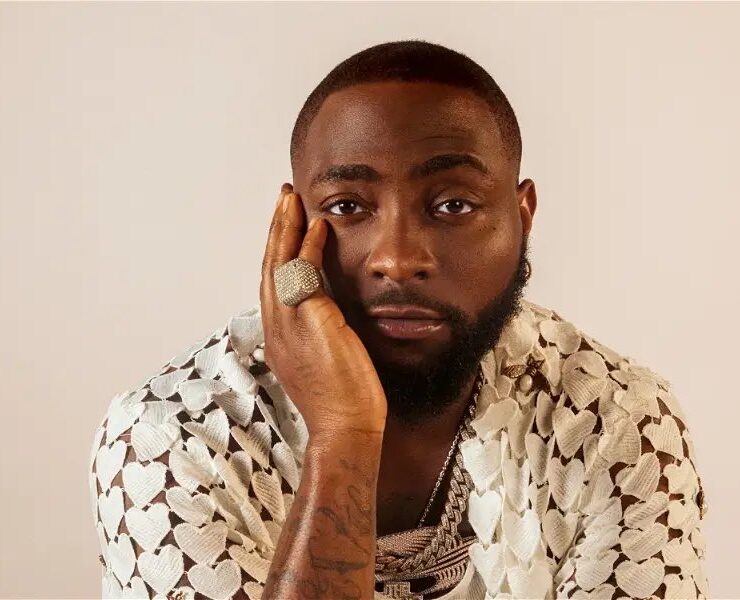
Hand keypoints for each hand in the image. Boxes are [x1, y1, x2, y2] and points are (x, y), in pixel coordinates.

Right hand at [259, 183, 386, 437]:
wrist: (344, 429)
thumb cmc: (340, 404)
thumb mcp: (321, 364)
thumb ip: (318, 337)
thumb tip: (330, 320)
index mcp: (278, 339)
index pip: (273, 285)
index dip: (276, 253)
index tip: (285, 230)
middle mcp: (276, 327)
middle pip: (269, 266)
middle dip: (275, 230)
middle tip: (283, 199)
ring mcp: (289, 322)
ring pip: (279, 262)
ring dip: (286, 226)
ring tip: (292, 198)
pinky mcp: (310, 318)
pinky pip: (305, 271)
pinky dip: (309, 244)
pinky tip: (319, 225)